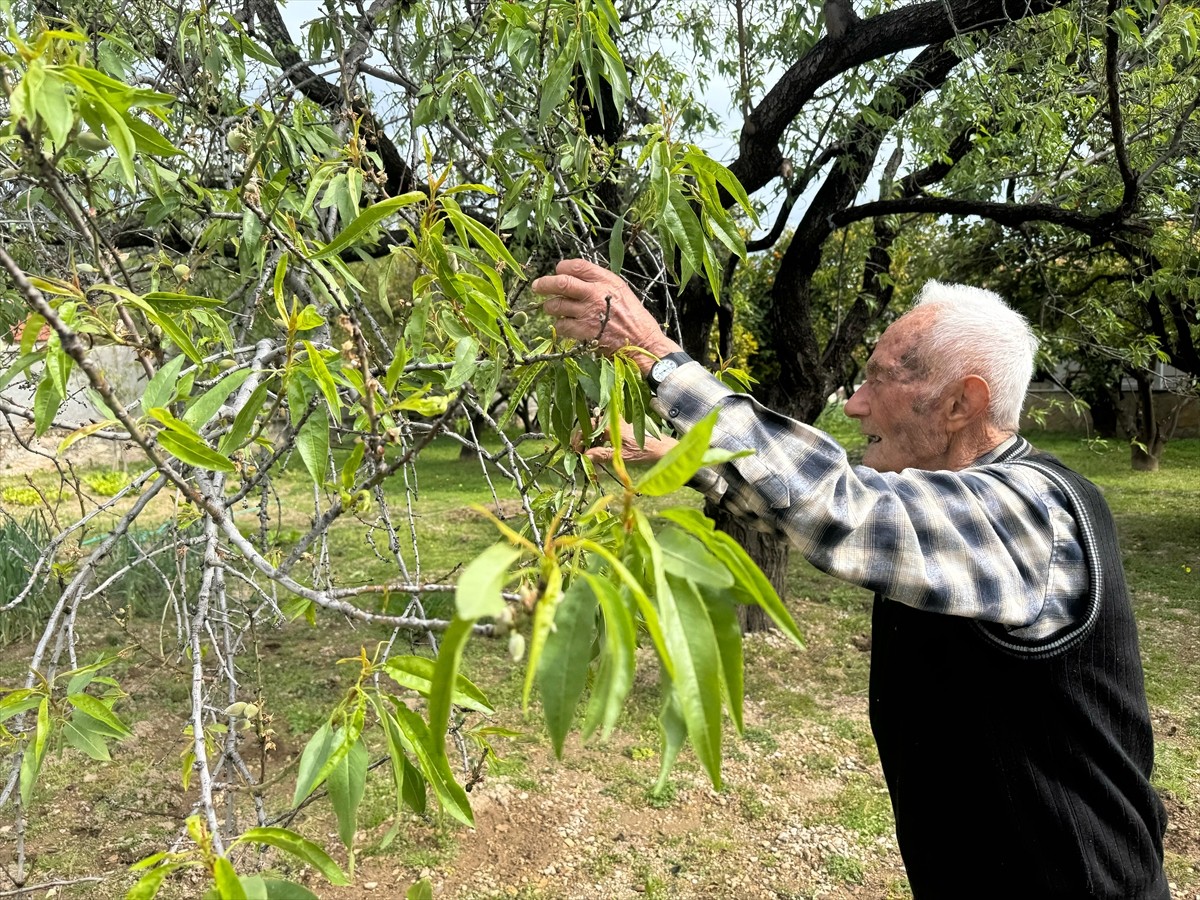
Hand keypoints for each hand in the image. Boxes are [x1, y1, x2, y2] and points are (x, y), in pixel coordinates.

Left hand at [532, 259, 680, 372]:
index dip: (562, 267)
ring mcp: (588, 313)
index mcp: (606, 280)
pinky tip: (564, 326)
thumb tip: (574, 278)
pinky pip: (561, 326)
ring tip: (551, 309)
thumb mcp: (620, 290)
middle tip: (537, 286)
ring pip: (556, 305)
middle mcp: (595, 294)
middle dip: (544, 284)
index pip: (576, 266)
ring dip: (550, 307)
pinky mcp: (584, 332)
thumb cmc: (633, 317)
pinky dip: (559, 326)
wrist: (642, 342)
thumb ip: (598, 282)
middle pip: (561, 283)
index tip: (557, 271)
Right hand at [583, 420, 676, 464]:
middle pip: (591, 427)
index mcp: (611, 425)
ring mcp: (618, 424)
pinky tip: (600, 452)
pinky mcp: (623, 429)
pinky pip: (606, 433)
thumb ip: (602, 455)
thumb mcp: (621, 455)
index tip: (577, 451)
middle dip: (584, 440)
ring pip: (598, 430)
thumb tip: (585, 457)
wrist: (663, 448)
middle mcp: (614, 421)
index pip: (588, 426)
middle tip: (580, 453)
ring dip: (591, 441)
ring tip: (589, 455)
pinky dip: (600, 441)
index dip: (579, 438)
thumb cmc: (644, 450)